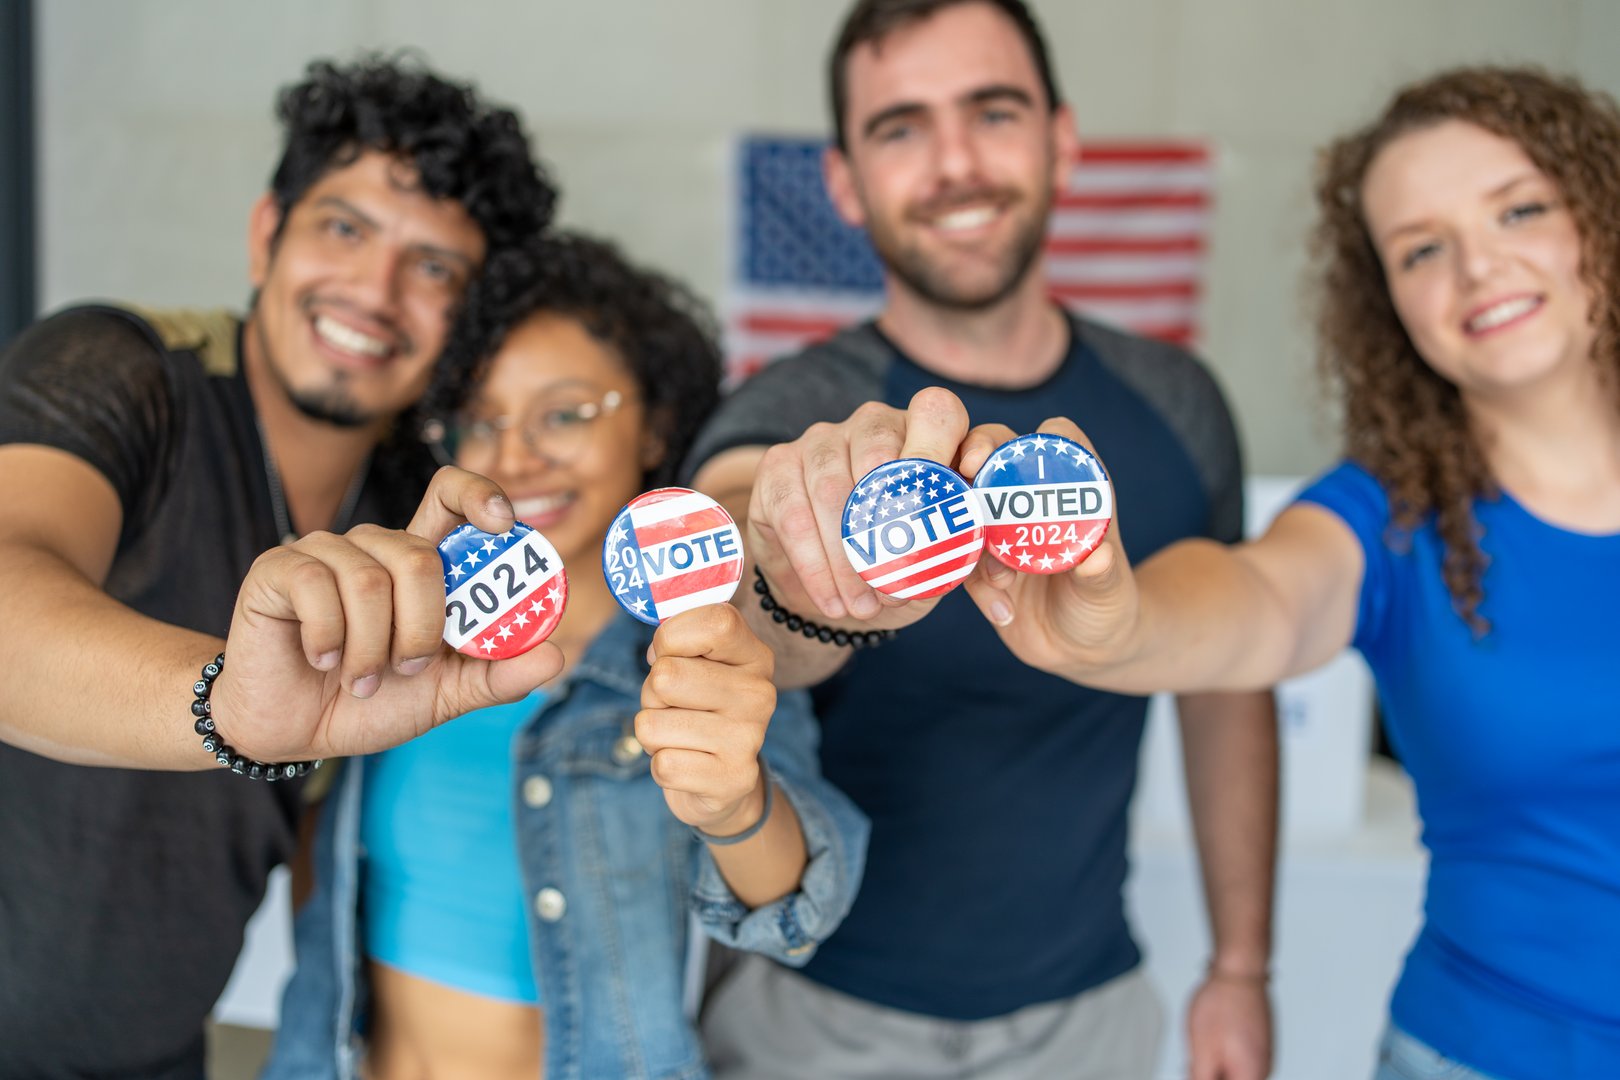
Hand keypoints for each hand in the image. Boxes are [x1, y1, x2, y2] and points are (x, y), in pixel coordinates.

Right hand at [210, 466, 563, 760]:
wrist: (293, 732)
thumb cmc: (371, 702)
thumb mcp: (445, 694)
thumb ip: (496, 675)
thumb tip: (555, 655)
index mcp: (418, 563)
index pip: (451, 496)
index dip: (480, 495)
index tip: (504, 525)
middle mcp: (374, 548)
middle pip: (420, 556)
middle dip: (422, 627)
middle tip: (405, 668)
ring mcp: (324, 552)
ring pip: (371, 580)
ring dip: (372, 647)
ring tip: (359, 679)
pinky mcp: (280, 567)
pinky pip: (318, 588)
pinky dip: (329, 641)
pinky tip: (321, 662)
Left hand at [636, 603, 777, 834]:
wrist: (722, 783)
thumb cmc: (696, 709)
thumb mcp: (696, 664)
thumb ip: (678, 640)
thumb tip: (657, 651)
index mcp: (755, 656)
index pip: (716, 623)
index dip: (672, 635)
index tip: (668, 652)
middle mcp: (759, 694)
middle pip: (666, 676)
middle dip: (651, 693)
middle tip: (673, 706)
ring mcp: (749, 739)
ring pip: (652, 724)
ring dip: (653, 732)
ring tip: (679, 735)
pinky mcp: (734, 780)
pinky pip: (663, 765)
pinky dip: (660, 766)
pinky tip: (686, 763)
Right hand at [747, 386, 972, 631]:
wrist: (836, 587)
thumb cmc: (902, 561)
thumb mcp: (943, 558)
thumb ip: (970, 557)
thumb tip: (1001, 588)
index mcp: (923, 432)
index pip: (937, 412)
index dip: (943, 445)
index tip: (948, 492)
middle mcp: (872, 424)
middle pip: (879, 448)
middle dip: (889, 523)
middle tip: (898, 582)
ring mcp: (821, 440)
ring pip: (832, 489)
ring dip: (849, 558)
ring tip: (865, 607)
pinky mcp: (778, 465)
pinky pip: (793, 513)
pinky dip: (816, 566)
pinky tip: (833, 601)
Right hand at [957, 417, 1145, 676]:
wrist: (1079, 650)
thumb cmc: (1106, 608)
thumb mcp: (1109, 591)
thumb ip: (1104, 574)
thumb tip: (1098, 558)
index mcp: (1071, 488)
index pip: (1055, 438)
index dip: (1037, 438)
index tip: (1020, 453)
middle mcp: (1030, 497)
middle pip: (993, 452)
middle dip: (973, 456)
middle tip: (968, 473)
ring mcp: (997, 525)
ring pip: (964, 498)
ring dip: (971, 532)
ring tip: (1002, 580)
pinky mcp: (975, 558)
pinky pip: (957, 556)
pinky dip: (974, 582)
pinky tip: (1002, 611)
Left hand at [1186, 972, 1272, 1079]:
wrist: (1239, 971)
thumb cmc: (1223, 1004)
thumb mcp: (1201, 1050)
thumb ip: (1201, 1078)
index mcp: (1251, 1075)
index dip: (1204, 1078)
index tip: (1195, 1068)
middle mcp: (1263, 1069)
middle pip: (1230, 1079)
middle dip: (1209, 1072)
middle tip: (1194, 1057)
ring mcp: (1262, 1054)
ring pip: (1232, 1070)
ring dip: (1214, 1062)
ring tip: (1203, 1041)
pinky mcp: (1258, 1041)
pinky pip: (1237, 1056)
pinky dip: (1221, 1050)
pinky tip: (1212, 1035)